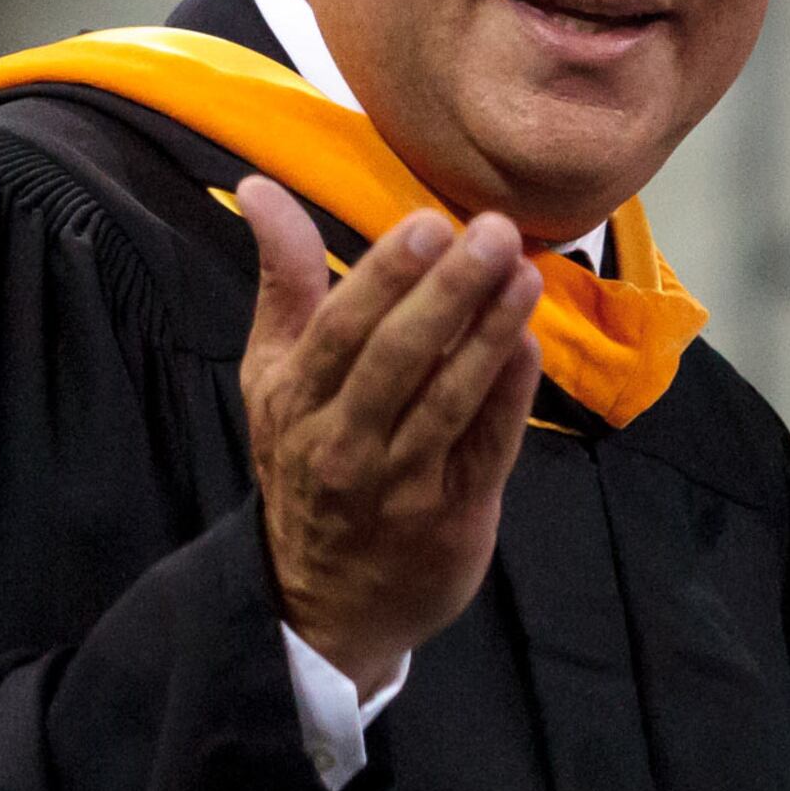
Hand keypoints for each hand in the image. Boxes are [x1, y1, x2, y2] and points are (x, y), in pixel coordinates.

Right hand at [238, 175, 540, 696]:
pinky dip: (509, 393)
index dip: (385, 276)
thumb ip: (283, 282)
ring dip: (489, 333)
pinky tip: (529, 343)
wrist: (324, 601)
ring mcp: (398, 485)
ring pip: (447, 400)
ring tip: (525, 274)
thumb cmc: (306, 463)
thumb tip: (260, 189)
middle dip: (447, 292)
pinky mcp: (450, 517)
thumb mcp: (274, 377)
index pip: (338, 330)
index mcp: (294, 401)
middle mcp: (340, 444)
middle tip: (492, 232)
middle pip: (395, 359)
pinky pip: (485, 445)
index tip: (429, 223)